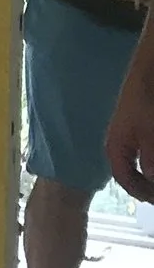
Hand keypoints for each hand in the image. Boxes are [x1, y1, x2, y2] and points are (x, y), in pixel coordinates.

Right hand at [106, 23, 153, 202]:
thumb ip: (151, 160)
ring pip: (138, 163)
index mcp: (116, 148)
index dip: (142, 193)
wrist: (148, 74)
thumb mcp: (151, 135)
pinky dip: (149, 161)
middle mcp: (119, 144)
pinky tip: (152, 161)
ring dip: (149, 174)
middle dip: (147, 185)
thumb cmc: (146, 103)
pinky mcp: (139, 129)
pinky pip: (142, 152)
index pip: (125, 179)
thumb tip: (152, 181)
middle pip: (131, 173)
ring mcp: (129, 136)